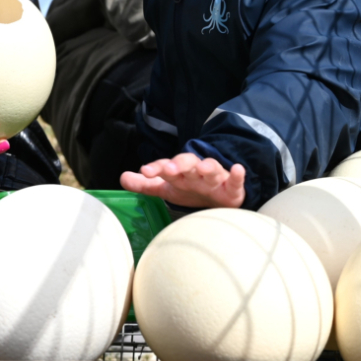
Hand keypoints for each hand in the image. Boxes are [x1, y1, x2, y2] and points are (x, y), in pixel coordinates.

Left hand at [120, 152, 245, 208]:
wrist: (220, 198)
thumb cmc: (191, 191)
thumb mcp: (167, 188)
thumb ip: (145, 184)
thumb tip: (122, 177)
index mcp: (179, 173)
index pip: (166, 166)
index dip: (156, 168)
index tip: (145, 171)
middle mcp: (196, 172)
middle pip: (187, 163)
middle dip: (179, 165)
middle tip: (169, 169)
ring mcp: (215, 178)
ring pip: (211, 169)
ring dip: (207, 167)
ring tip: (203, 168)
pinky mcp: (232, 188)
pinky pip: (236, 180)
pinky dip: (237, 175)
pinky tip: (237, 169)